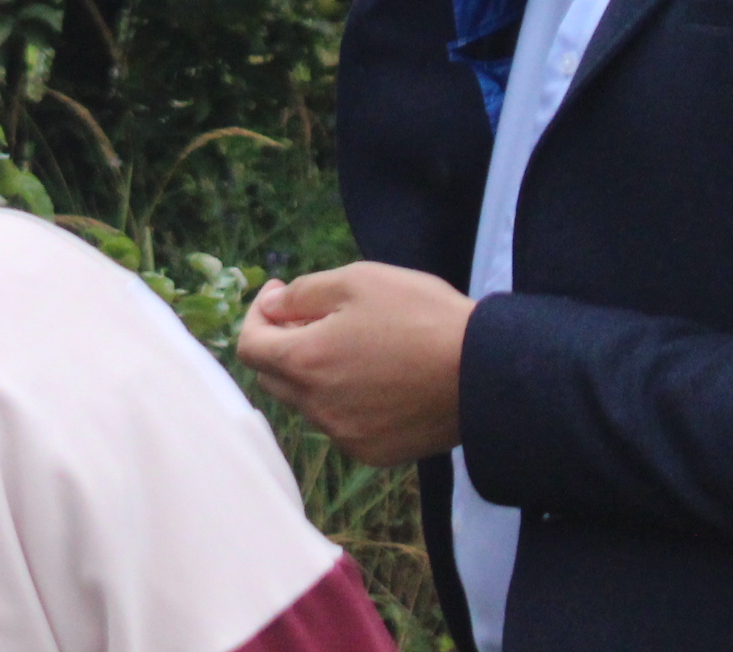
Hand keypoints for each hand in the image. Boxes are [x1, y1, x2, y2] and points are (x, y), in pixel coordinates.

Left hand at [235, 261, 472, 465]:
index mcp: (305, 362)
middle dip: (282, 342)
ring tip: (354, 344)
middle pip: (274, 376)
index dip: (257, 315)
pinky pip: (340, 424)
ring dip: (315, 372)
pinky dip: (344, 400)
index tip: (280, 296)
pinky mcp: (372, 453)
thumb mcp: (358, 280)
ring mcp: (344, 435)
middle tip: (313, 315)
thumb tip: (271, 308)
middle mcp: (317, 407)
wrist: (483, 372)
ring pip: (308, 402)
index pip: (249, 346)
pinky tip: (377, 378)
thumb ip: (302, 294)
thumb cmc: (421, 316)